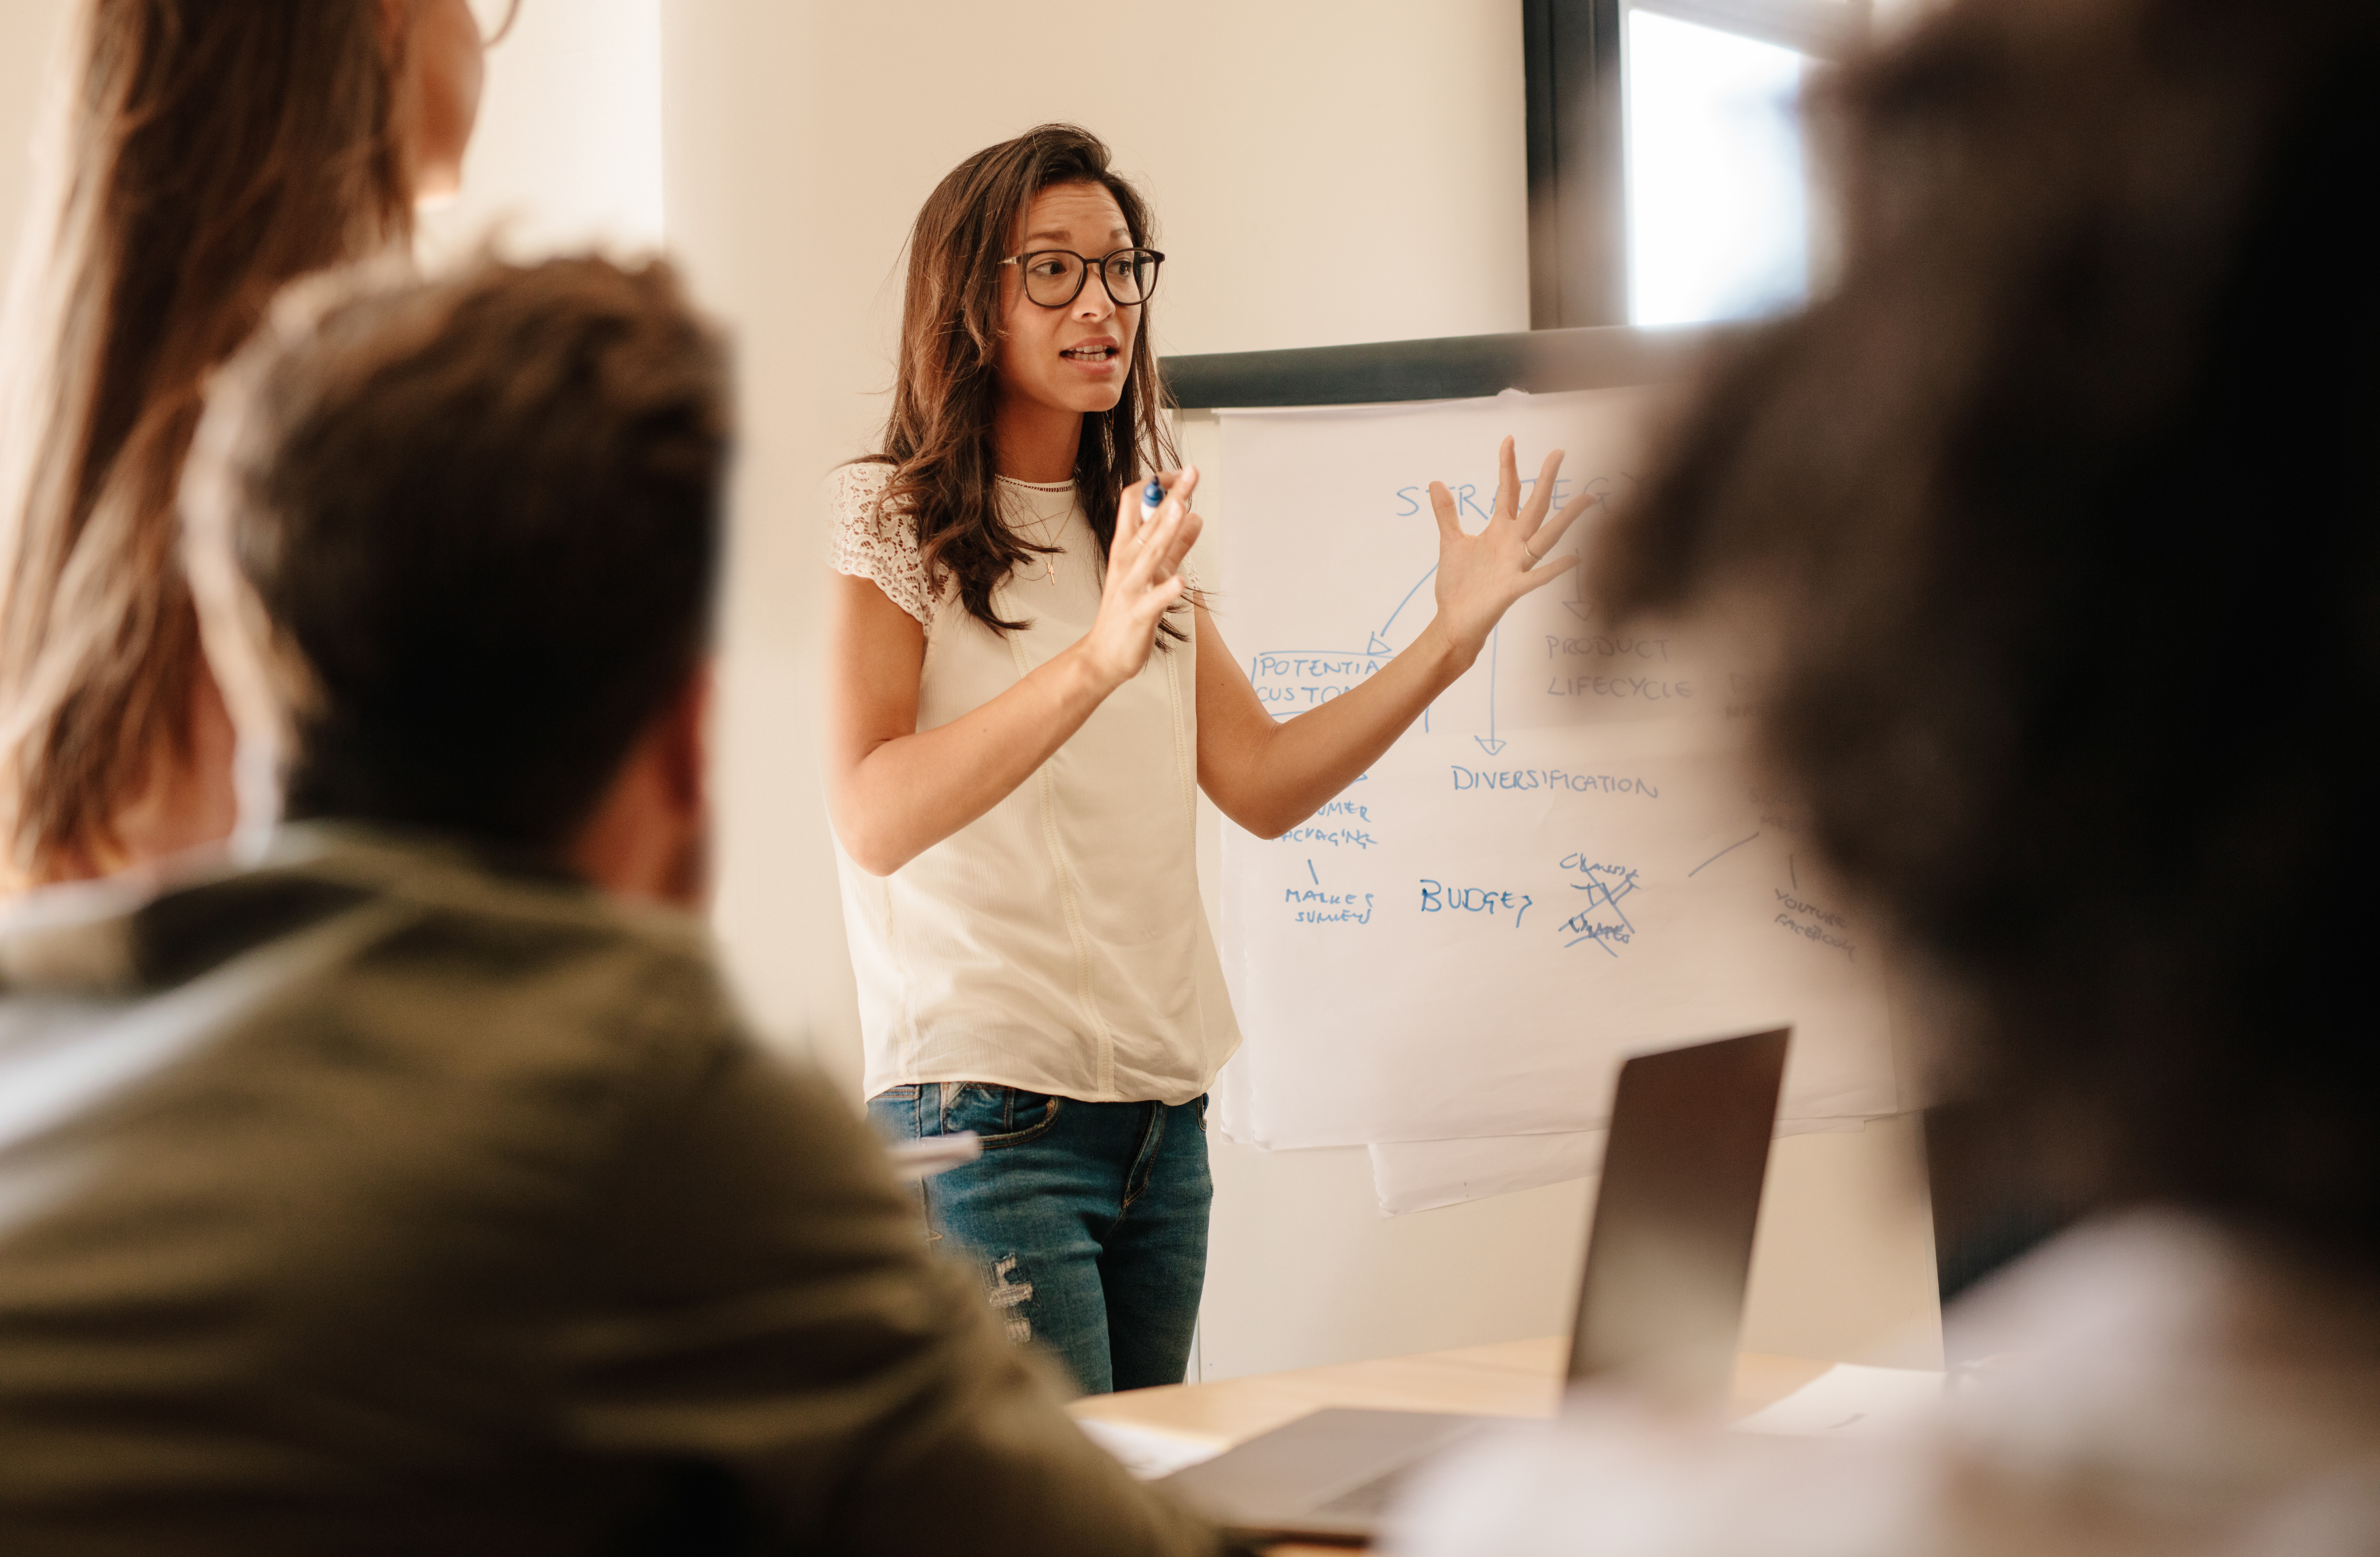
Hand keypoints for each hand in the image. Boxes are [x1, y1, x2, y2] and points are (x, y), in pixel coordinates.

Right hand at [1075, 466, 1203, 691]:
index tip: (1180, 474)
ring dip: (1166, 530)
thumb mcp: (1154, 572)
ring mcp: (1130, 587)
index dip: (1157, 484)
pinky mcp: (1138, 614)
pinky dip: (1165, 590)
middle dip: (1170, 496)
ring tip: (1182, 509)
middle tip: (1192, 473)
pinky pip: (1152, 600)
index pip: (1134, 502)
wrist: (1103, 655)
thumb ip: (1176, 545)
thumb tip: (1196, 516)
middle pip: (1147, 521)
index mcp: (1126, 547)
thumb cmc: (1127, 612)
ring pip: (1149, 554)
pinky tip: (1179, 582)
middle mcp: (1125, 562)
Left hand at [1426, 437, 1592, 663]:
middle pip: (1534, 505)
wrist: (1454, 622)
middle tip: (1559, 452)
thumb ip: (1446, 513)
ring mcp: (1516, 565)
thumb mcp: (1450, 542)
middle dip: (1545, 480)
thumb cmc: (1457, 585)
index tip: (1509, 439)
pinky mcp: (1513, 588)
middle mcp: (1513, 544)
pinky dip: (1554, 568)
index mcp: (1499, 531)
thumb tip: (1435, 483)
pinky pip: (1537, 576)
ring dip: (1566, 519)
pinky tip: (1574, 558)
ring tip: (1588, 498)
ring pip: (1546, 537)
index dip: (1508, 466)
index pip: (1509, 491)